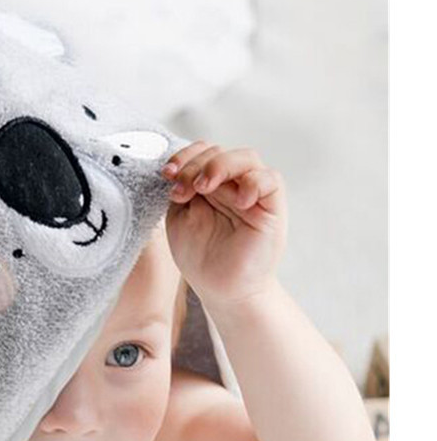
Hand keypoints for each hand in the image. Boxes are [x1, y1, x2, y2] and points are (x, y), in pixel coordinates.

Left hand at [161, 141, 287, 308]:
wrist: (221, 289)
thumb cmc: (200, 257)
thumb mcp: (179, 218)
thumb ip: (180, 190)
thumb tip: (178, 168)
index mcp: (209, 184)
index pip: (202, 152)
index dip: (184, 157)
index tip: (168, 174)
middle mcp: (232, 184)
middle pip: (219, 151)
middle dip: (195, 165)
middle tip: (182, 190)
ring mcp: (252, 193)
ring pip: (246, 158)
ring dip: (220, 166)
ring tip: (204, 188)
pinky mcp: (271, 207)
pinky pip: (270, 179)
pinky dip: (253, 183)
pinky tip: (238, 201)